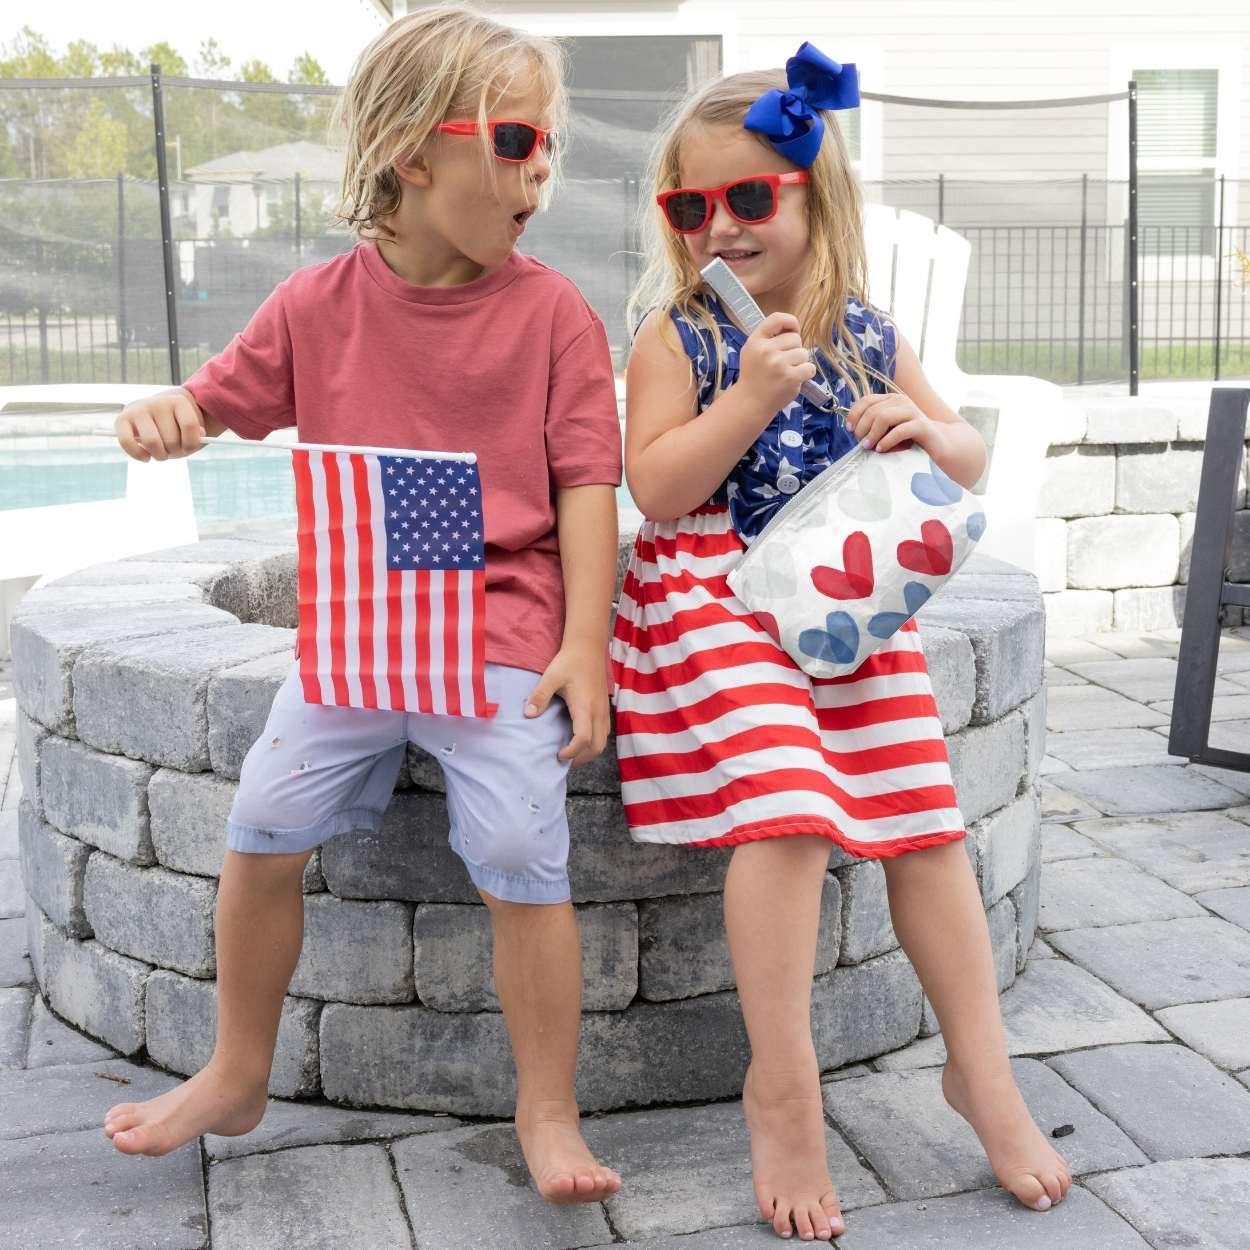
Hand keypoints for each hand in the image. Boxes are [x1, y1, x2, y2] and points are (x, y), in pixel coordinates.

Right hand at [114, 388, 205, 460]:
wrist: (154, 414)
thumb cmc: (176, 426)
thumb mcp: (189, 430)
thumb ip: (197, 434)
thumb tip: (200, 435)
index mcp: (178, 401)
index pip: (190, 426)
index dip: (192, 443)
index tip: (189, 447)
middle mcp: (157, 403)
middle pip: (171, 440)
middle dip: (174, 451)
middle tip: (172, 449)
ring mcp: (139, 410)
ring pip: (152, 443)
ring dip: (159, 456)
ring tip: (161, 453)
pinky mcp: (122, 419)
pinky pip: (127, 442)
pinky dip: (138, 455)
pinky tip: (146, 458)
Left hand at [524, 644, 610, 766]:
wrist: (588, 648)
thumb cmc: (570, 662)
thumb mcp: (551, 677)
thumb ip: (540, 696)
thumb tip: (528, 714)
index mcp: (585, 707)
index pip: (583, 739)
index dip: (572, 752)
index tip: (558, 754)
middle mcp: (598, 712)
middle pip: (597, 747)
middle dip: (581, 759)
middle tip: (563, 760)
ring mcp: (604, 711)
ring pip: (603, 742)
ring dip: (589, 752)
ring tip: (571, 754)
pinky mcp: (605, 708)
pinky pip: (604, 733)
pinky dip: (594, 743)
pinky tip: (580, 740)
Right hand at [737, 311, 817, 416]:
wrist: (750, 402)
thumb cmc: (755, 375)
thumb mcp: (752, 350)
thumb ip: (769, 337)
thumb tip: (794, 328)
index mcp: (756, 341)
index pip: (777, 318)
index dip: (790, 322)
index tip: (793, 330)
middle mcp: (766, 350)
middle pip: (795, 338)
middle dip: (794, 349)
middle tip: (784, 362)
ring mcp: (778, 364)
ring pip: (804, 353)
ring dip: (800, 363)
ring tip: (787, 372)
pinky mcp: (790, 378)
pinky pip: (810, 368)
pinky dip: (806, 373)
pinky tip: (795, 378)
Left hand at [845, 392, 941, 454]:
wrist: (938, 444)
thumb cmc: (909, 438)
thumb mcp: (888, 429)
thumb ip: (874, 425)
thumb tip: (852, 429)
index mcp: (892, 399)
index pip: (867, 400)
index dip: (854, 414)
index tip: (849, 429)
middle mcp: (902, 402)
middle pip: (873, 410)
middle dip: (862, 427)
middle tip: (861, 443)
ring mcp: (912, 412)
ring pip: (884, 417)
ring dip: (872, 433)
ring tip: (868, 446)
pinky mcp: (921, 426)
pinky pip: (900, 430)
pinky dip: (887, 440)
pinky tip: (881, 449)